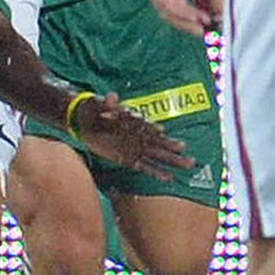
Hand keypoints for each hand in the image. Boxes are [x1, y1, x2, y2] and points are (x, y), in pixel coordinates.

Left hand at [73, 92, 193, 179]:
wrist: (84, 122)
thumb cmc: (94, 111)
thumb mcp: (98, 104)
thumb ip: (107, 103)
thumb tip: (112, 96)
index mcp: (132, 122)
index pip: (146, 126)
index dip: (153, 129)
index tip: (162, 132)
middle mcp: (137, 136)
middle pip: (159, 143)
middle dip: (173, 149)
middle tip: (190, 155)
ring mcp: (134, 148)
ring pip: (157, 156)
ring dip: (172, 161)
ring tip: (189, 164)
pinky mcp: (128, 158)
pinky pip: (145, 167)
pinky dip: (157, 172)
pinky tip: (170, 178)